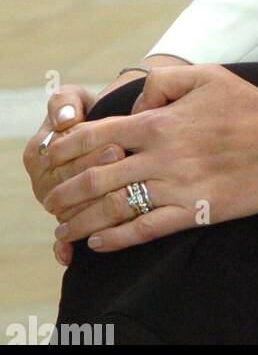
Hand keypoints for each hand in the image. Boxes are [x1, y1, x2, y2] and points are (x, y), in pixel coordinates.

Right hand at [24, 74, 142, 265]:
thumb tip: (64, 119)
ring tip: (121, 191)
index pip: (61, 157)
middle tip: (123, 161)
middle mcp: (42, 182)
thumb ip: (65, 102)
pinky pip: (60, 239)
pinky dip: (63, 247)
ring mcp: (55, 204)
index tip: (115, 144)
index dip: (88, 153)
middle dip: (96, 174)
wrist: (109, 134)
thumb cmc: (91, 114)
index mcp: (38, 153)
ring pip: (71, 210)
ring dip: (94, 204)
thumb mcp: (75, 100)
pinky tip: (69, 254)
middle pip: (68, 184)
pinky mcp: (66, 221)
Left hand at [41, 65, 257, 252]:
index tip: (50, 157)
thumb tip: (134, 106)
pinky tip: (100, 243)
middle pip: (96, 177)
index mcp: (160, 122)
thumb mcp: (205, 75)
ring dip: (81, 221)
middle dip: (64, 191)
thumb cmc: (248, 104)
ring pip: (114, 207)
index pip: (96, 135)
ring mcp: (177, 186)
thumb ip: (161, 83)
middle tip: (50, 201)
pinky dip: (116, 239)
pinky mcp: (194, 211)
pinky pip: (145, 230)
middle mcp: (162, 155)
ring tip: (64, 230)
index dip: (65, 148)